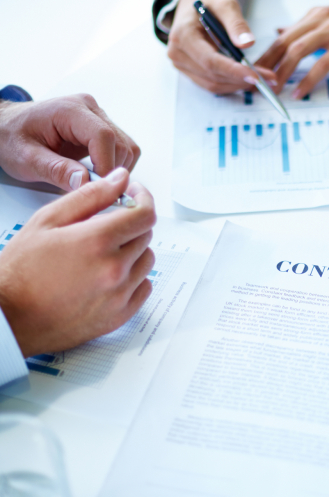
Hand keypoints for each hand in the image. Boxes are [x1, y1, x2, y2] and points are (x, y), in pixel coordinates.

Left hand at [0, 94, 139, 190]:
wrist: (7, 127)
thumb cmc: (12, 137)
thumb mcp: (26, 158)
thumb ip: (56, 170)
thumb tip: (85, 181)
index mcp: (69, 110)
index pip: (103, 136)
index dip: (106, 165)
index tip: (99, 186)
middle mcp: (89, 109)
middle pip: (120, 144)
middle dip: (111, 172)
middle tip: (92, 188)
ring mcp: (98, 117)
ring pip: (128, 148)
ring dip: (117, 170)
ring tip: (93, 180)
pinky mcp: (102, 127)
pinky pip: (125, 149)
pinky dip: (117, 166)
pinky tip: (98, 173)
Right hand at [0, 168, 156, 356]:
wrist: (10, 318)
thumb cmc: (21, 271)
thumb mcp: (48, 221)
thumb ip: (90, 196)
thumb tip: (121, 179)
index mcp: (97, 242)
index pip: (144, 214)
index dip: (142, 199)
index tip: (134, 195)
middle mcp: (114, 269)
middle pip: (145, 235)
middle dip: (130, 225)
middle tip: (105, 227)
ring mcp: (120, 295)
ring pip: (147, 261)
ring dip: (133, 251)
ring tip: (103, 253)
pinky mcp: (120, 315)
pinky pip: (144, 287)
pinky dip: (134, 278)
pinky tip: (110, 275)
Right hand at [167, 0, 275, 93]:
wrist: (192, 4)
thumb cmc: (209, 2)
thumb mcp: (224, 3)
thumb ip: (236, 23)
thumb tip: (248, 44)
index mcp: (183, 35)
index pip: (210, 61)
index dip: (234, 71)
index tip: (256, 77)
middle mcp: (178, 53)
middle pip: (213, 76)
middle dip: (242, 80)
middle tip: (268, 79)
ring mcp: (182, 65)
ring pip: (213, 85)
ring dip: (238, 85)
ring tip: (261, 79)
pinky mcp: (190, 72)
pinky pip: (212, 85)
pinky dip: (232, 84)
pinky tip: (247, 79)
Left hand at [255, 0, 328, 97]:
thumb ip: (306, 28)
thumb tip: (280, 33)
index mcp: (315, 15)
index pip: (283, 36)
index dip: (266, 54)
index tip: (254, 71)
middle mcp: (320, 19)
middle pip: (285, 42)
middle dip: (267, 64)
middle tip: (256, 82)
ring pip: (298, 51)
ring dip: (283, 72)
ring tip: (273, 88)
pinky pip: (323, 64)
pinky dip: (308, 79)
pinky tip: (299, 91)